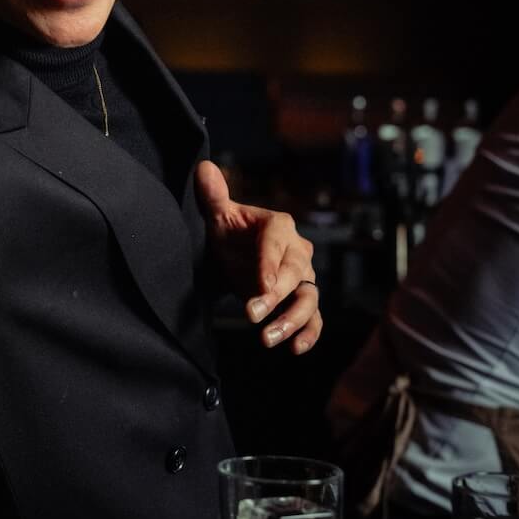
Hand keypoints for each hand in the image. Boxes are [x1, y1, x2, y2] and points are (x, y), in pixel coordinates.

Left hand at [194, 160, 321, 353]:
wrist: (234, 255)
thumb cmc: (228, 233)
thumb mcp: (218, 216)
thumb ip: (213, 197)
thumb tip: (204, 169)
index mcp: (279, 226)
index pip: (276, 243)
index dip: (269, 264)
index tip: (259, 286)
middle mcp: (298, 251)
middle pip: (295, 273)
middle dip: (275, 296)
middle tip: (251, 313)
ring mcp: (303, 278)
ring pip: (308, 299)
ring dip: (291, 320)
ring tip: (267, 338)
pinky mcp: (302, 300)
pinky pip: (314, 318)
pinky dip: (309, 333)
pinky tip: (295, 349)